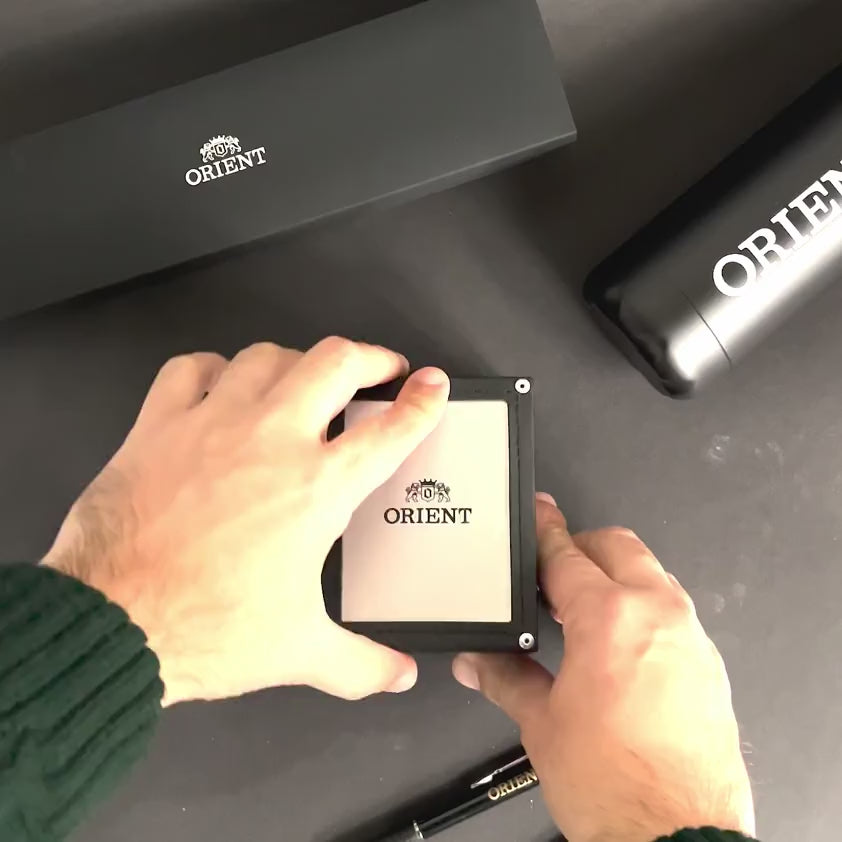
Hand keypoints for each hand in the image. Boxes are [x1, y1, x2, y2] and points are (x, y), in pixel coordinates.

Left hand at [43, 338, 449, 704]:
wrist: (111, 623)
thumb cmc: (203, 628)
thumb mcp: (299, 651)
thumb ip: (362, 664)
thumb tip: (398, 674)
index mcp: (318, 489)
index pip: (391, 429)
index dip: (422, 401)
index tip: (431, 386)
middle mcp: (272, 440)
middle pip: (337, 361)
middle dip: (370, 356)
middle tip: (379, 366)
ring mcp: (214, 424)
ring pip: (268, 355)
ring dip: (296, 361)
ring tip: (304, 376)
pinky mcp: (160, 425)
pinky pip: (190, 368)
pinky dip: (213, 368)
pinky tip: (220, 383)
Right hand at [452, 496, 754, 841]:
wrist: (676, 839)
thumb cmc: (618, 788)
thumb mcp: (541, 724)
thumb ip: (504, 677)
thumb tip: (476, 661)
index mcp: (608, 617)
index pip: (566, 553)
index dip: (544, 530)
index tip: (538, 513)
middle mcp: (657, 615)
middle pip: (617, 545)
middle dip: (582, 545)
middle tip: (553, 568)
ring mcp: (689, 638)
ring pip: (651, 574)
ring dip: (616, 576)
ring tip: (583, 607)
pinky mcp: (708, 664)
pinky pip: (674, 611)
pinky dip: (643, 608)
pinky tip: (620, 645)